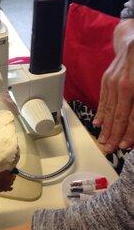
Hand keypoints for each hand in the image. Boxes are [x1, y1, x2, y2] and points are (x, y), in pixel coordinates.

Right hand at [94, 19, 133, 152]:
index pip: (132, 117)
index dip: (129, 133)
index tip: (125, 146)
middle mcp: (122, 86)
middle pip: (118, 116)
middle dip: (114, 135)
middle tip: (110, 150)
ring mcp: (112, 82)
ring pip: (109, 109)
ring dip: (106, 128)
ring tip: (103, 141)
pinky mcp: (107, 79)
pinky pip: (103, 99)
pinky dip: (101, 112)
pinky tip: (99, 123)